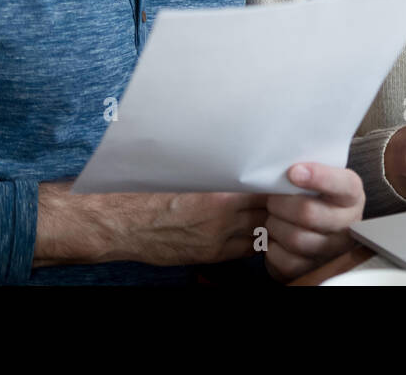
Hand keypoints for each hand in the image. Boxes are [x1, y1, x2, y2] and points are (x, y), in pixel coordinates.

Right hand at [34, 182, 267, 267]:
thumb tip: (238, 151)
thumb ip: (215, 164)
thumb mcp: (185, 167)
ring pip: (263, 231)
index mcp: (217, 189)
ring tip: (274, 209)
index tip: (283, 173)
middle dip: (280, 201)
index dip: (278, 180)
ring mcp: (218, 238)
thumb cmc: (148, 186)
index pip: (264, 185)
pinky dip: (257, 239)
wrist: (119, 221)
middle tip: (286, 190)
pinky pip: (248, 249)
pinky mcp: (211, 255)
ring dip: (271, 221)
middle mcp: (222, 216)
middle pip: (270, 210)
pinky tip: (257, 227)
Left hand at [263, 163, 364, 281]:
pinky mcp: (314, 269)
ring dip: (275, 225)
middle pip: (309, 213)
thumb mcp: (317, 178)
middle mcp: (349, 224)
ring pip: (296, 239)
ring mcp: (334, 250)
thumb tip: (282, 166)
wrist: (313, 227)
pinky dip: (273, 248)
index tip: (293, 171)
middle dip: (281, 204)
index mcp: (352, 195)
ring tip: (273, 217)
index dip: (319, 177)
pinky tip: (275, 237)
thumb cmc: (312, 196)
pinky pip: (286, 261)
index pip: (343, 184)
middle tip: (272, 199)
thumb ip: (306, 169)